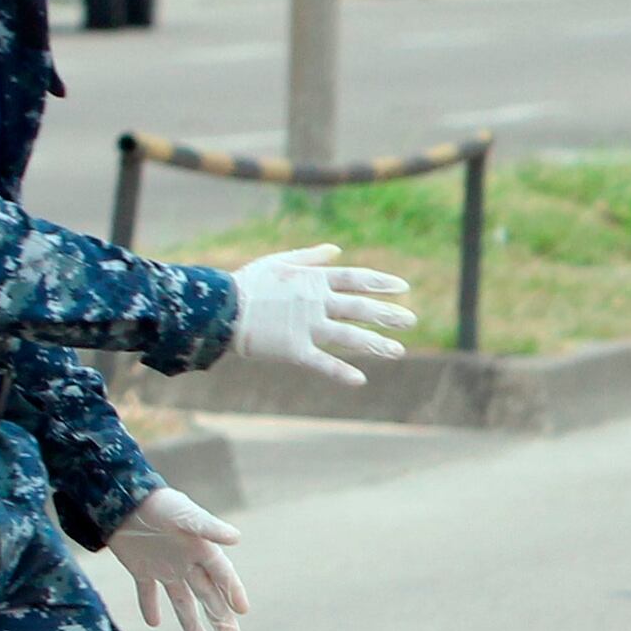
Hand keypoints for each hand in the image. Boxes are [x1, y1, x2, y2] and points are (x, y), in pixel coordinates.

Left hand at [104, 487, 247, 630]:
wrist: (122, 499)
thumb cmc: (159, 504)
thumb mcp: (186, 516)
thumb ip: (209, 528)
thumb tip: (237, 538)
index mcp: (201, 549)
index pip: (222, 575)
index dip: (233, 592)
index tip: (242, 610)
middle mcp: (186, 561)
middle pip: (207, 593)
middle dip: (220, 614)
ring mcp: (164, 567)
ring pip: (182, 599)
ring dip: (190, 619)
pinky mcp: (141, 569)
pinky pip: (147, 593)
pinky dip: (150, 607)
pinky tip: (154, 623)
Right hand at [229, 244, 414, 382]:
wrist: (219, 308)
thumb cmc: (247, 283)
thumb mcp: (279, 261)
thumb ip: (311, 257)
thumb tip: (337, 250)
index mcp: (313, 280)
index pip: (356, 278)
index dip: (380, 282)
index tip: (403, 288)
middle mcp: (315, 302)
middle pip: (360, 308)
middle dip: (388, 314)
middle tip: (411, 321)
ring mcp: (306, 326)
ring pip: (349, 336)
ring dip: (376, 344)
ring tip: (398, 351)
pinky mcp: (293, 349)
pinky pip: (322, 362)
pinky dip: (340, 372)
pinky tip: (360, 380)